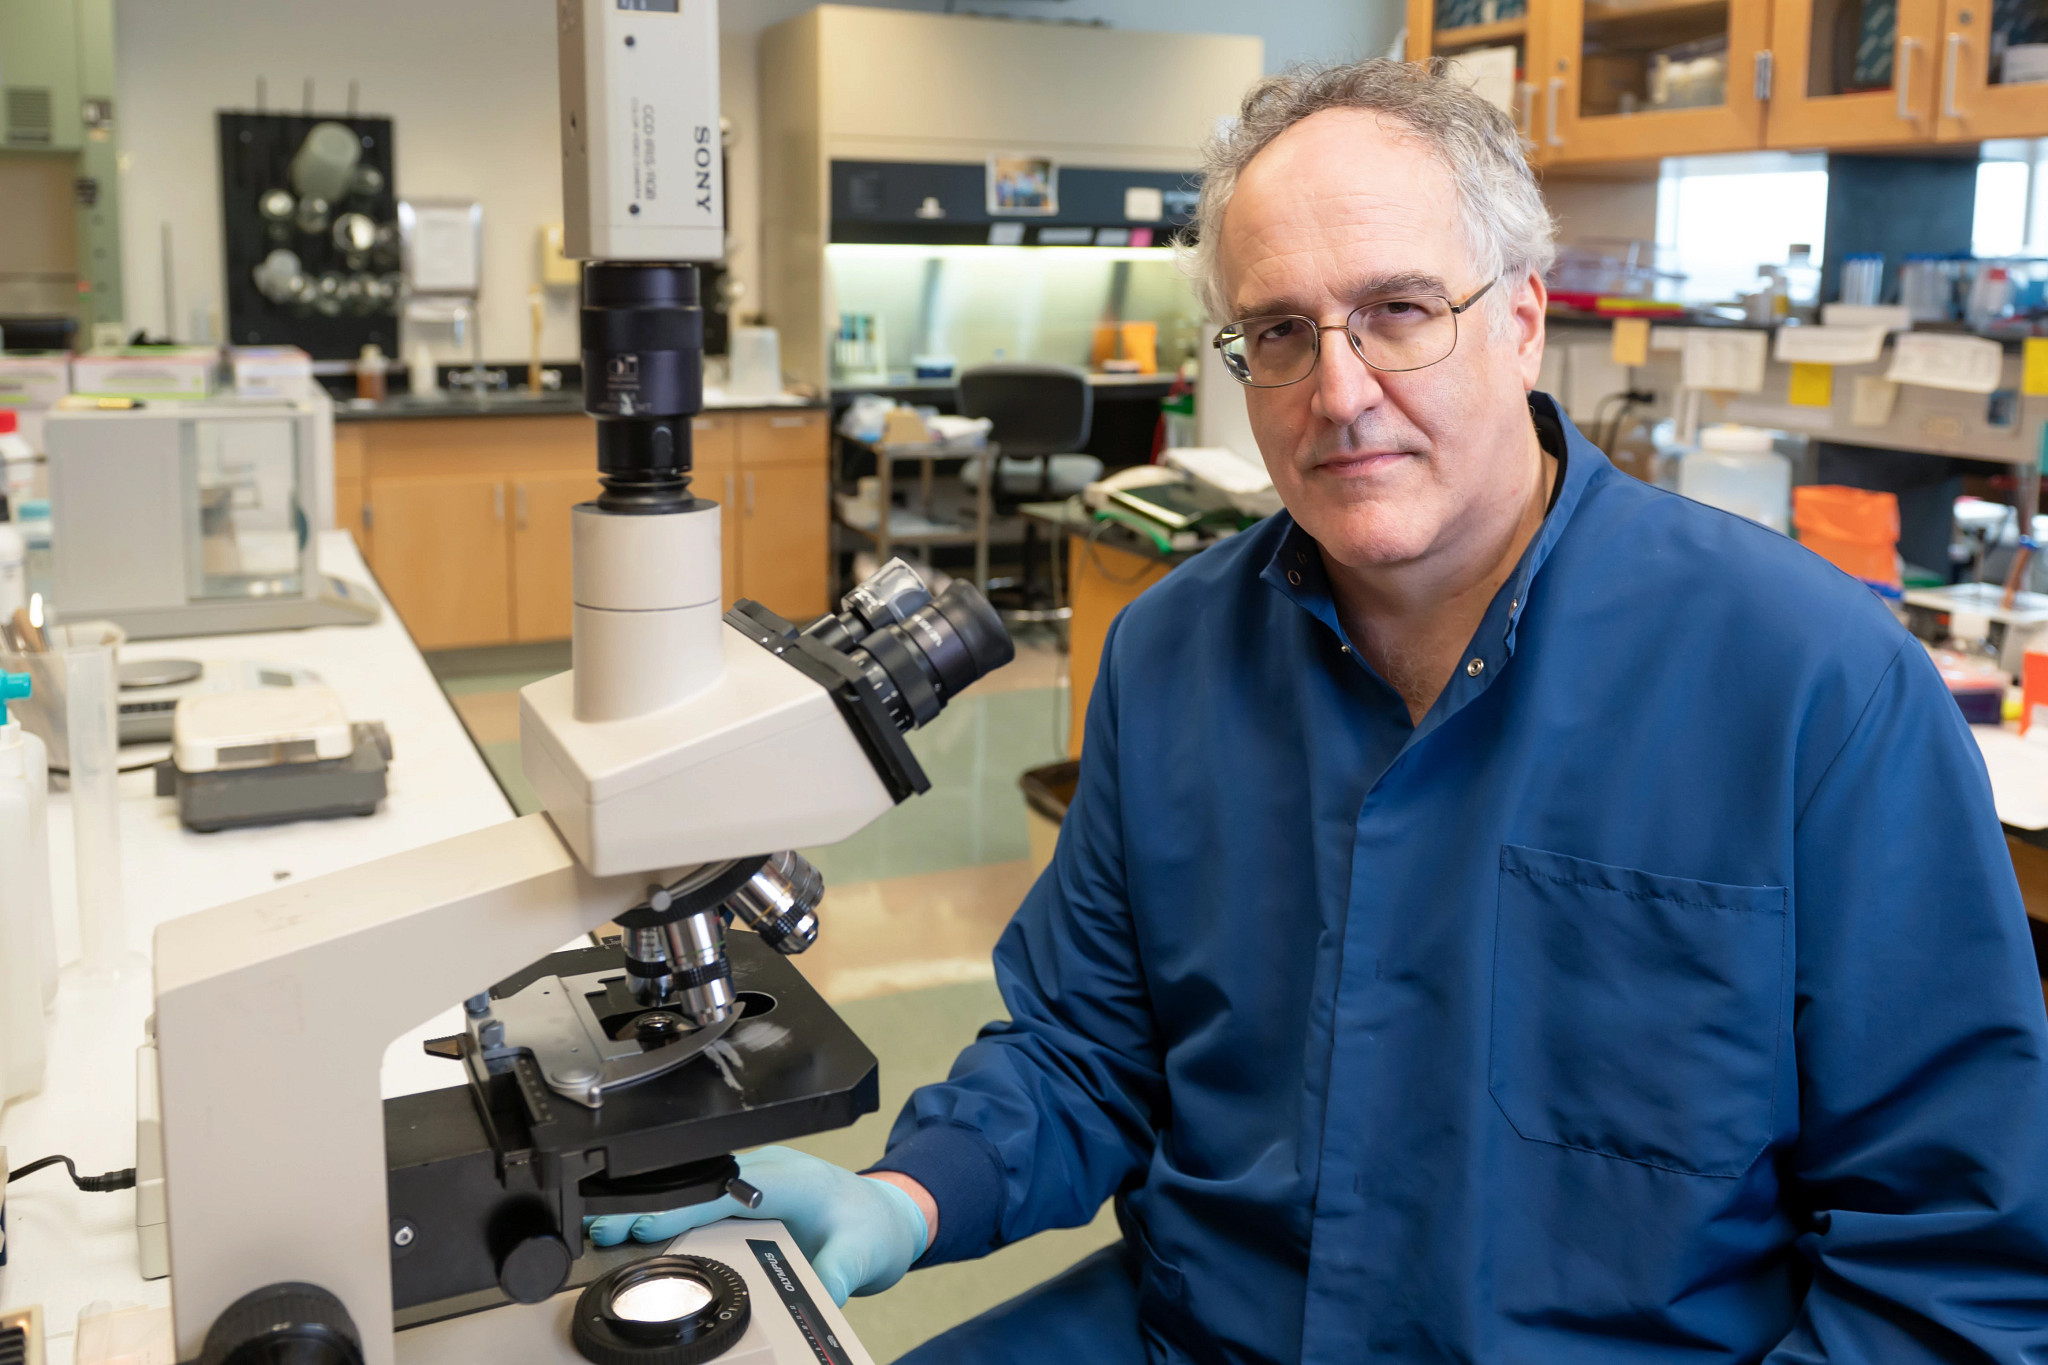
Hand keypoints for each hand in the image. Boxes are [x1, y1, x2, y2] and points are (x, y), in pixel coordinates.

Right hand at [583, 1146, 931, 1305]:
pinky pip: (706, 1200)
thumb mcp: (860, 1257)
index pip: (723, 1189)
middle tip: (604, 1229)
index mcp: (789, 1178)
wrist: (891, 1214)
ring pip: (696, 1189)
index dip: (680, 1206)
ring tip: (610, 1232)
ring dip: (656, 1209)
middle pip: (698, 1185)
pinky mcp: (749, 1194)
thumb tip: (812, 1305)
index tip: (642, 1224)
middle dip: (650, 1206)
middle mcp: (767, 1171)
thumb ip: (833, 1278)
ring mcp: (755, 1179)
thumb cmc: (875, 1228)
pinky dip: (674, 1215)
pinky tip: (643, 1235)